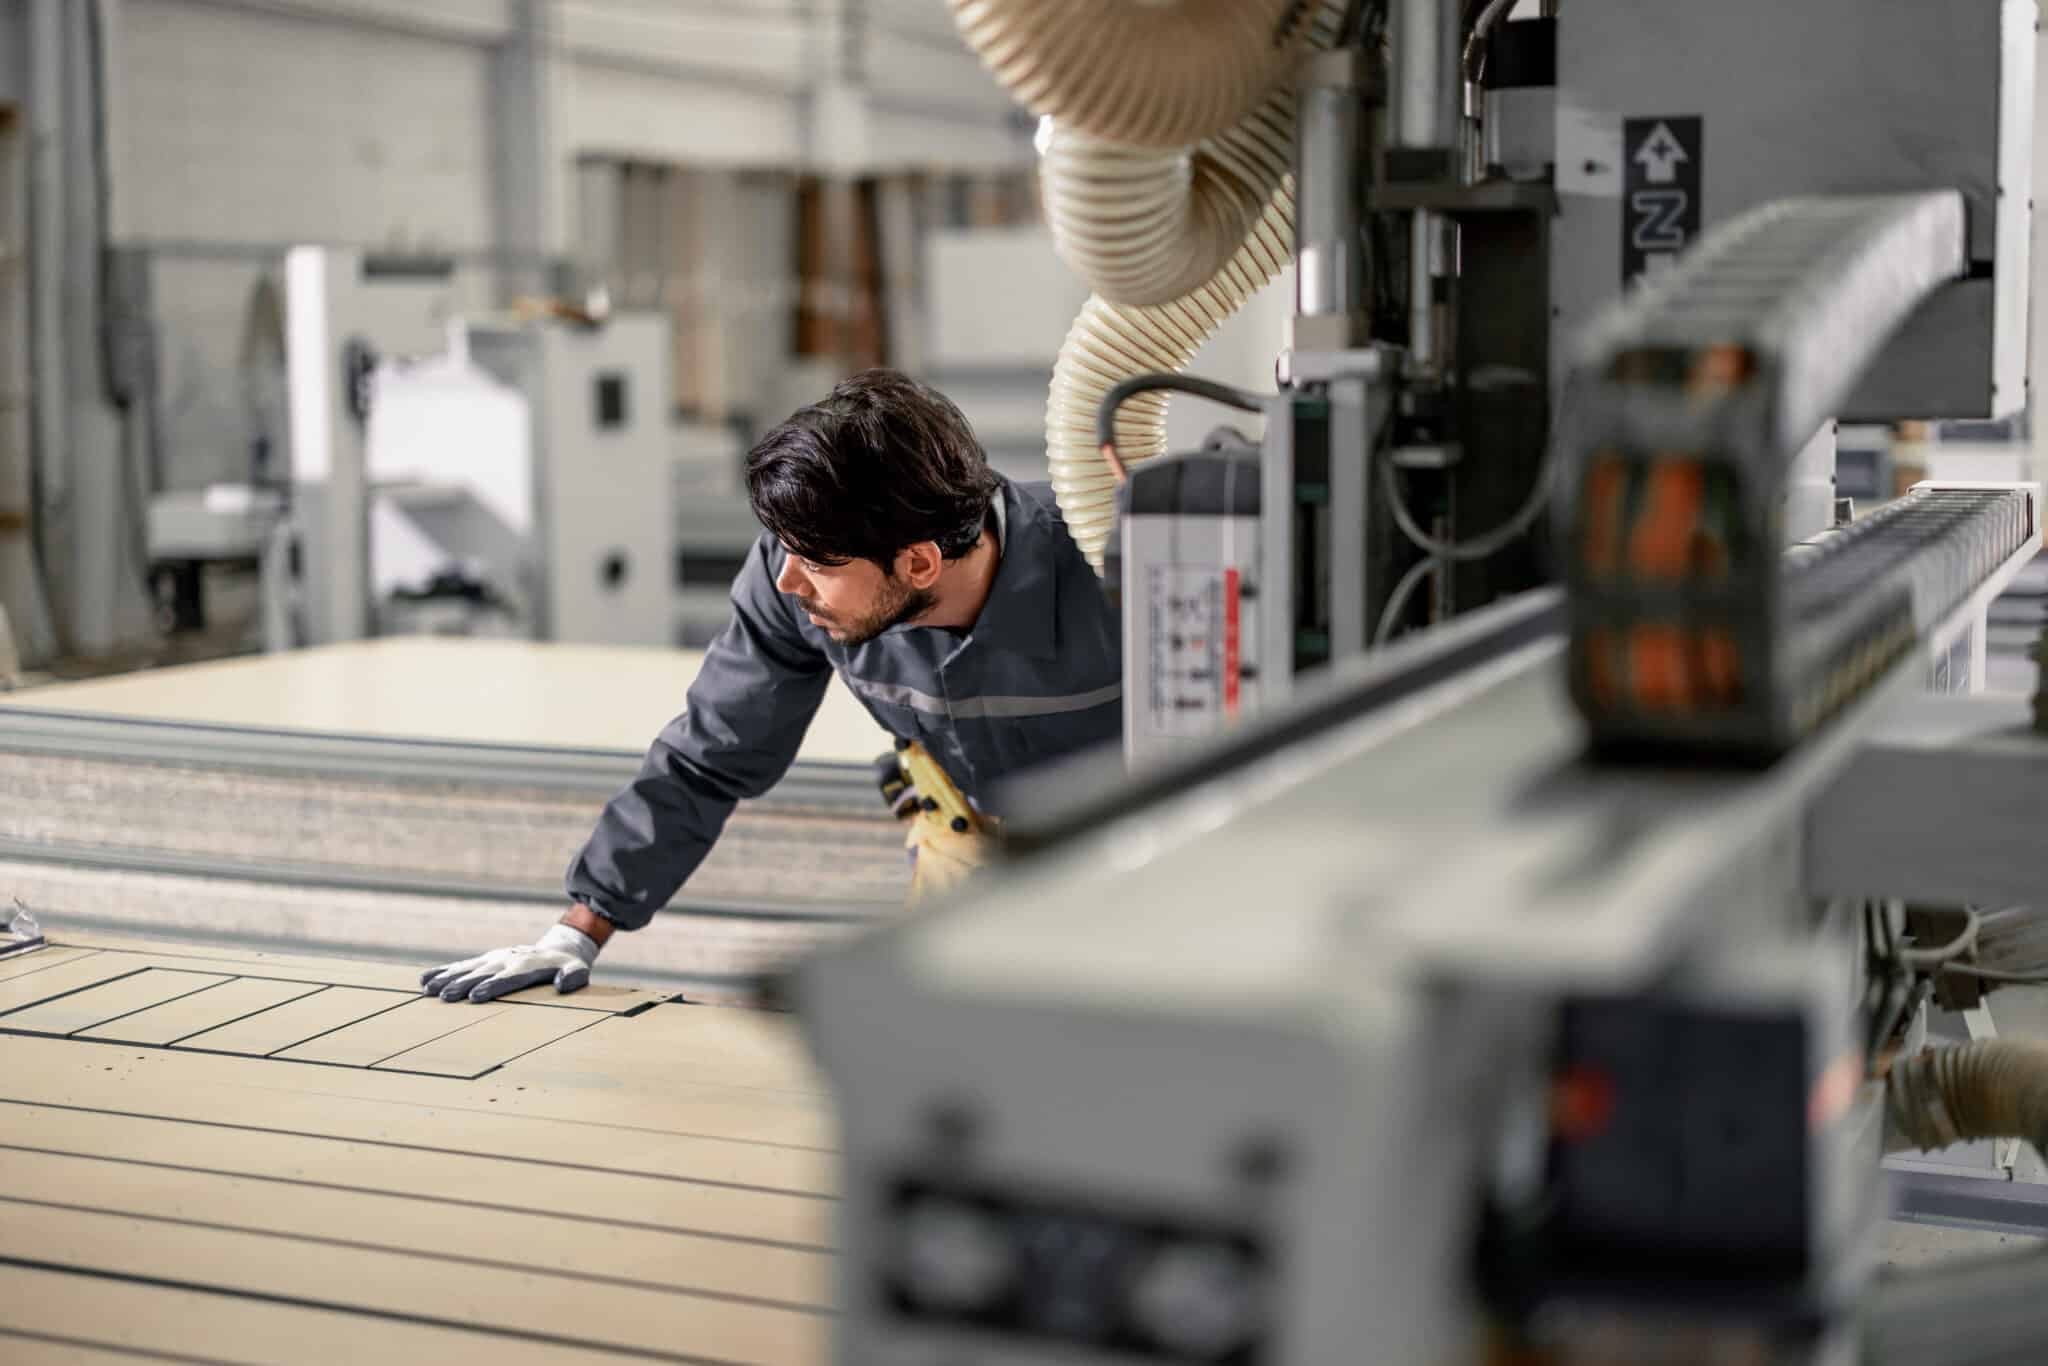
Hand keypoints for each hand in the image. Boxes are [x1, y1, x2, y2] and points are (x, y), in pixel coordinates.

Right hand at [420, 924, 597, 1001]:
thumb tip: (562, 985)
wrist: (558, 947)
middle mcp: (507, 960)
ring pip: (467, 969)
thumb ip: (573, 977)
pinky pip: (461, 965)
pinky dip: (442, 971)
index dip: (492, 987)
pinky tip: (424, 980)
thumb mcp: (578, 970)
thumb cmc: (568, 966)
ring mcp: (494, 958)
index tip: (476, 997)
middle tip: (445, 996)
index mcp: (528, 966)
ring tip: (427, 990)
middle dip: (463, 985)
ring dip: (446, 979)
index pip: (508, 978)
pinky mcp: (486, 959)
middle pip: (482, 974)